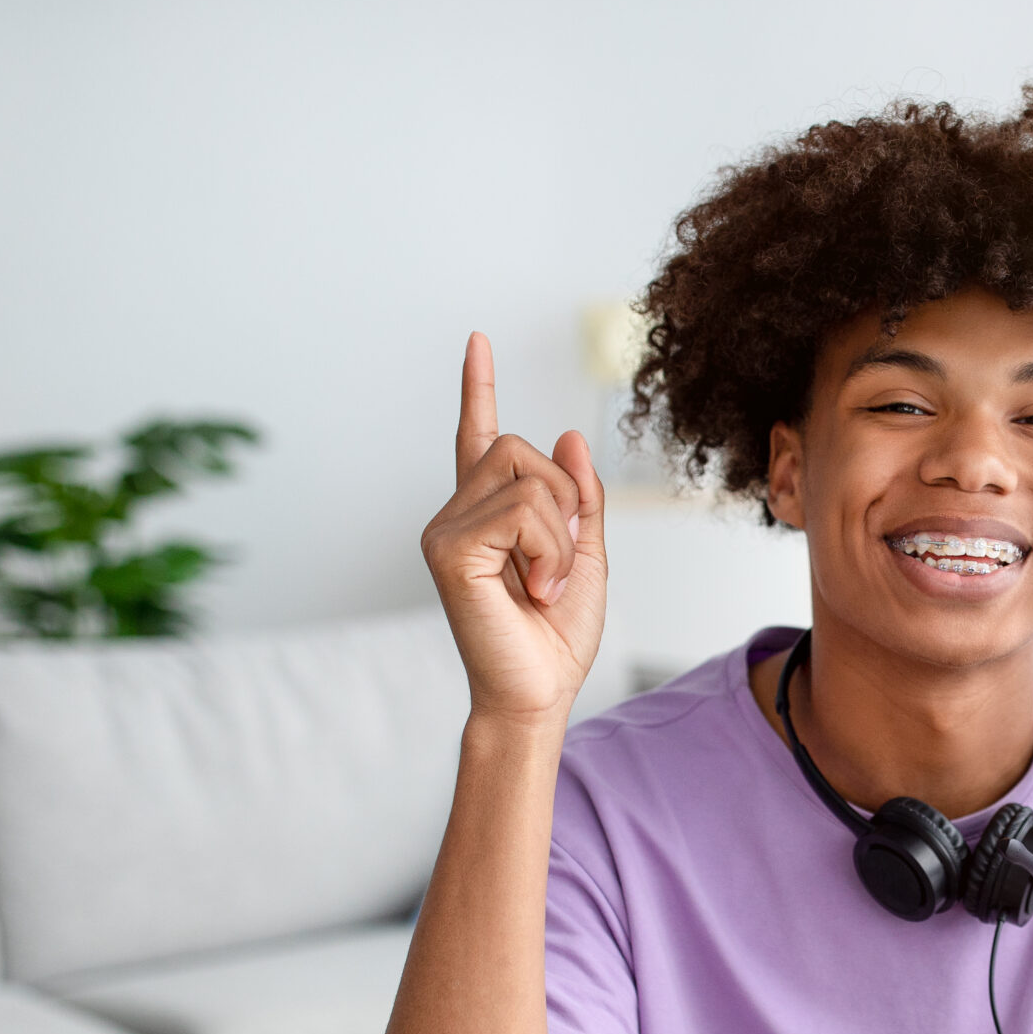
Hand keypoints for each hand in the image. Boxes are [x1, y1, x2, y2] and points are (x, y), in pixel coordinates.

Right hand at [420, 332, 607, 727]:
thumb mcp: (587, 556)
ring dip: (560, 535)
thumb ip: (581, 497)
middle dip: (562, 500)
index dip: (478, 388)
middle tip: (557, 563)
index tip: (477, 341)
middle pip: (517, 447)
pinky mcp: (448, 549)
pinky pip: (522, 511)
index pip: (478, 437)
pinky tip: (533, 589)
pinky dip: (548, 550)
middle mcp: (457, 513)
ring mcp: (446, 529)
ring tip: (544, 584)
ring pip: (526, 478)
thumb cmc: (555, 636)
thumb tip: (569, 435)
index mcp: (487, 514)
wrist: (540, 692)